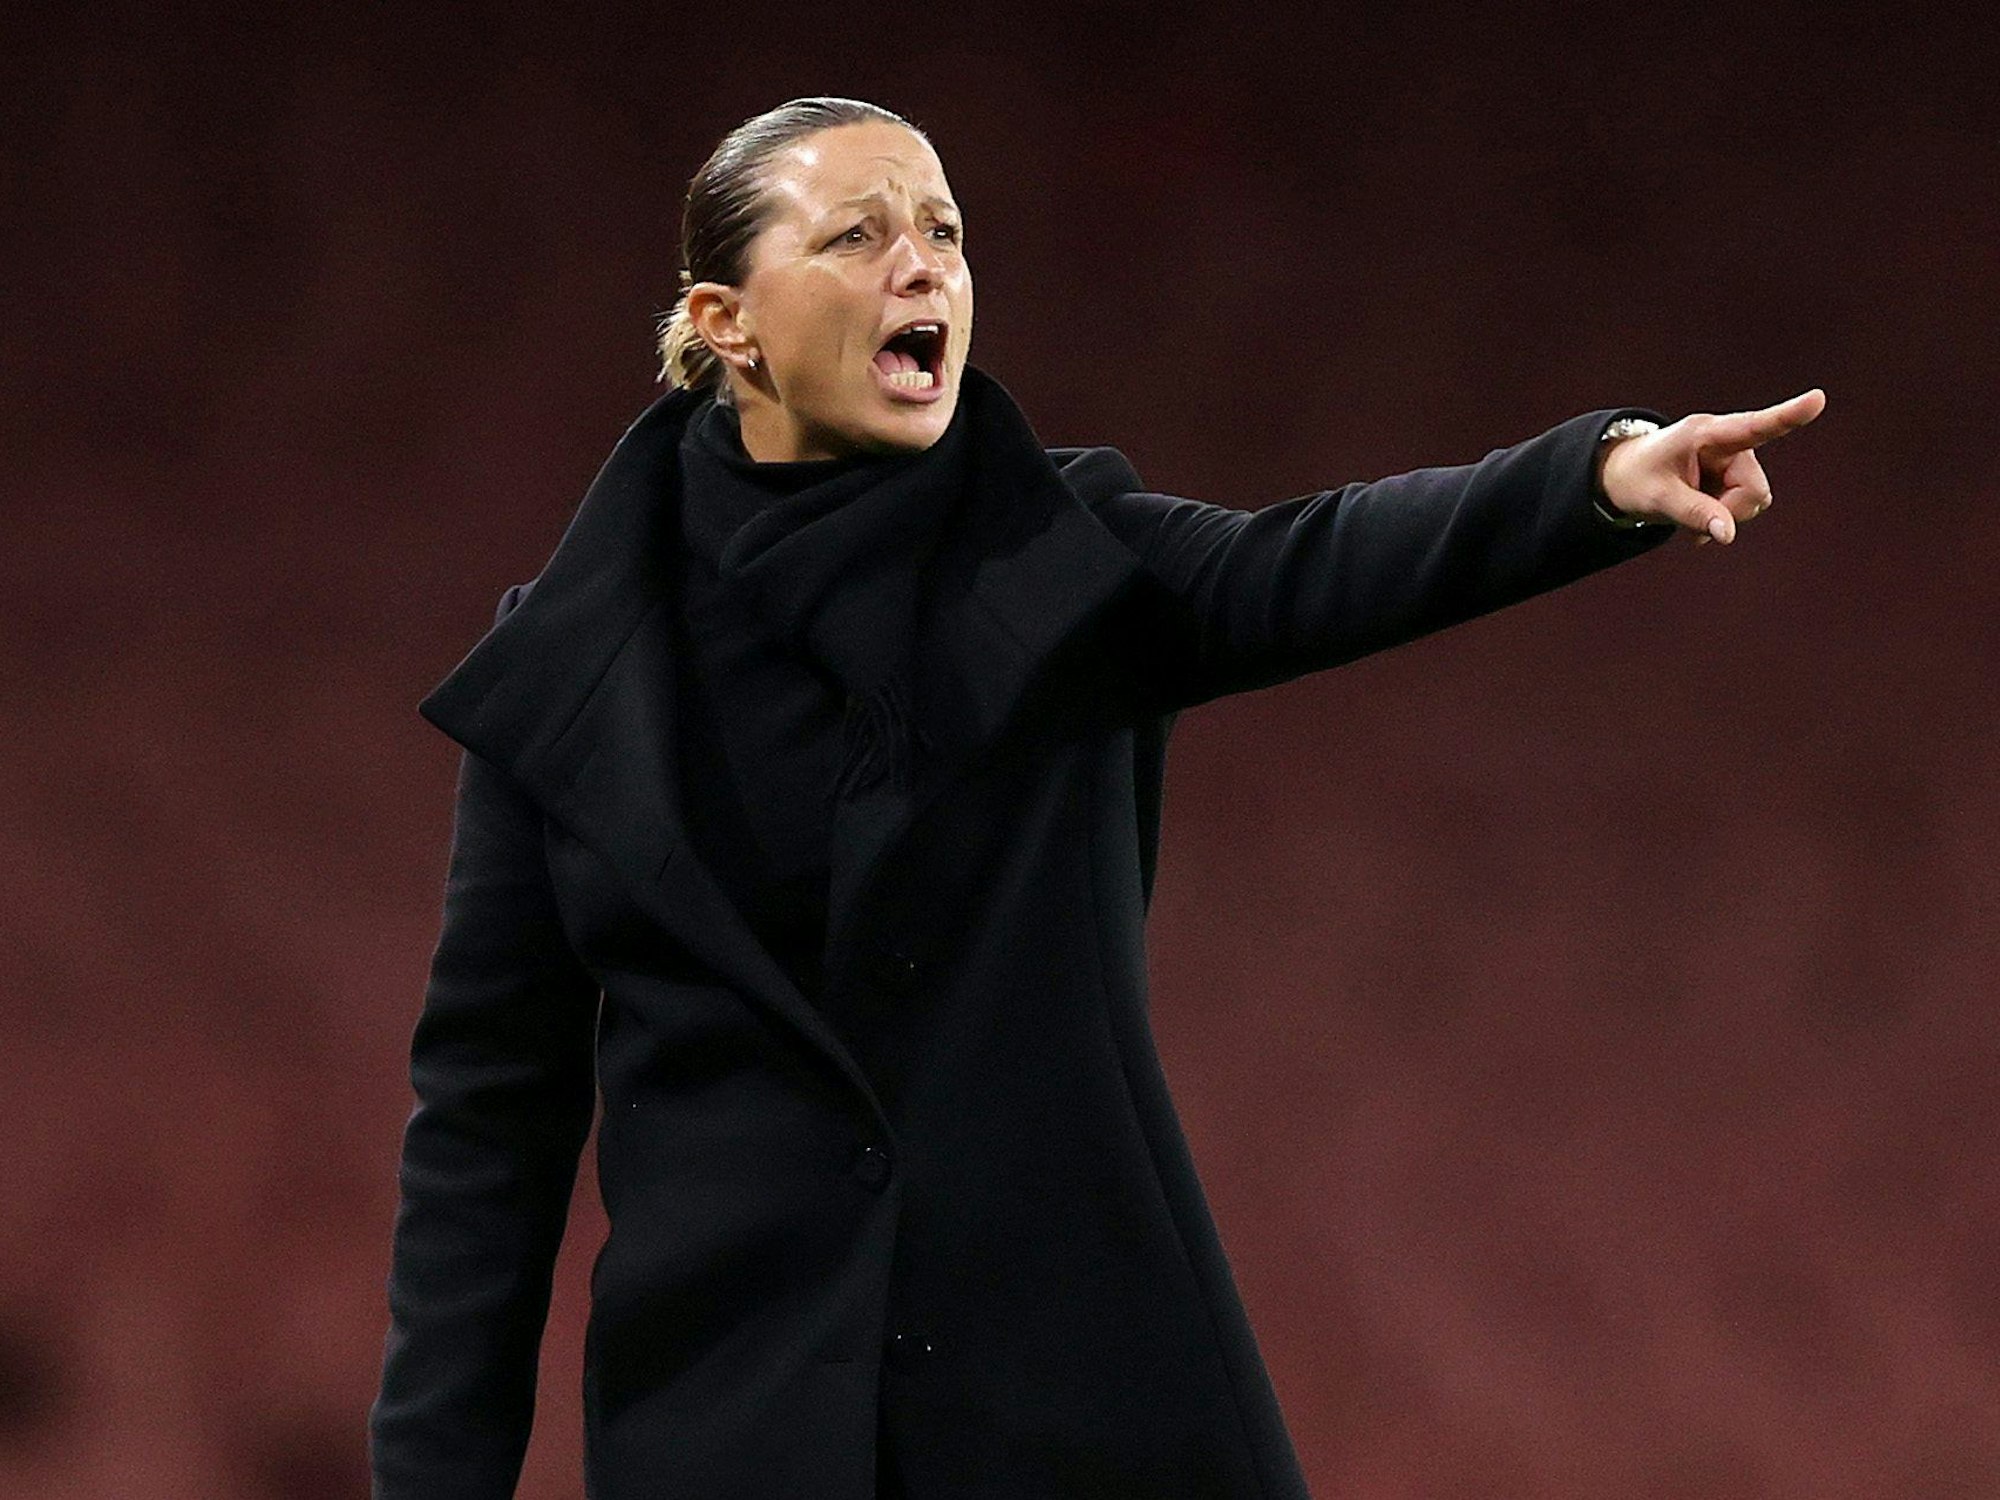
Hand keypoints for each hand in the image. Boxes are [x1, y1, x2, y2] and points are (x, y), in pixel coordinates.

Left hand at [1598, 389, 1826, 544]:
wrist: (1628, 476)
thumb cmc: (1639, 479)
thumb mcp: (1658, 499)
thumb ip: (1693, 514)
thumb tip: (1729, 535)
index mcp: (1706, 433)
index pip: (1753, 426)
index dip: (1788, 415)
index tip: (1818, 399)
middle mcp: (1729, 443)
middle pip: (1754, 490)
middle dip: (1729, 512)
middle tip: (1693, 522)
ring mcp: (1737, 460)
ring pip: (1754, 501)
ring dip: (1726, 514)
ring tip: (1692, 509)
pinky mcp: (1738, 475)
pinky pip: (1746, 506)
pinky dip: (1725, 518)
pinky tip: (1702, 516)